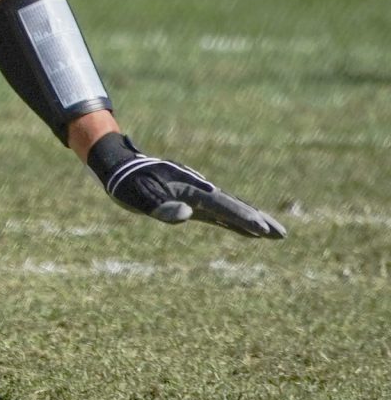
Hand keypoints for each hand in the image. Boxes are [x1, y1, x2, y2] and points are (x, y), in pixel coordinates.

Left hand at [85, 133, 285, 238]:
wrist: (117, 165)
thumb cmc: (126, 184)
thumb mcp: (138, 198)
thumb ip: (161, 207)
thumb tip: (187, 215)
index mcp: (189, 189)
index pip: (222, 205)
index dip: (242, 218)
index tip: (262, 229)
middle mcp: (198, 189)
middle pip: (234, 206)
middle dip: (258, 220)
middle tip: (281, 234)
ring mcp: (196, 193)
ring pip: (230, 208)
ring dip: (251, 220)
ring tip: (273, 233)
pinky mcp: (190, 199)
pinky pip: (218, 211)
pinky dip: (234, 219)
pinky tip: (245, 229)